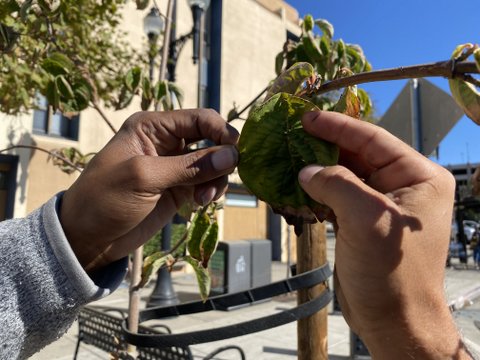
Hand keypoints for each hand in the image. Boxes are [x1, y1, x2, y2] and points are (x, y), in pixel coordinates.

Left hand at [60, 109, 238, 271]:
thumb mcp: (145, 177)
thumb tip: (233, 155)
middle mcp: (167, 142)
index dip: (221, 131)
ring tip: (204, 198)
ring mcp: (174, 167)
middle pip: (211, 140)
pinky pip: (207, 183)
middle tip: (218, 180)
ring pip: (213, 163)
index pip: (199, 119)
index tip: (237, 150)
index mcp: (153, 127)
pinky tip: (200, 203)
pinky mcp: (180, 189)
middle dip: (221, 158)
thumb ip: (190, 166)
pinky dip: (211, 191)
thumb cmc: (105, 199)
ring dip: (217, 179)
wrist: (88, 238)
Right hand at [298, 111, 471, 358]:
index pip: (373, 139)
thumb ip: (335, 183)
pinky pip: (338, 198)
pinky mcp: (364, 222)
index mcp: (418, 176)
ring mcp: (382, 205)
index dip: (338, 126)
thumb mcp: (366, 218)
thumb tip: (305, 170)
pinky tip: (296, 188)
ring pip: (345, 177)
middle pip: (358, 156)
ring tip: (289, 159)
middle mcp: (403, 186)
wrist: (393, 320)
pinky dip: (317, 194)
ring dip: (317, 172)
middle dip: (324, 147)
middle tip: (293, 134)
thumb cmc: (391, 271)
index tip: (307, 117)